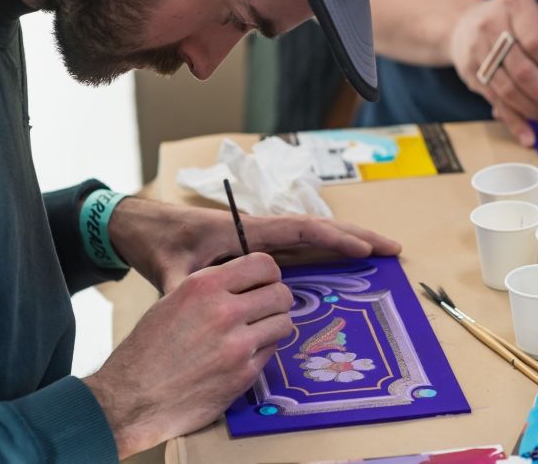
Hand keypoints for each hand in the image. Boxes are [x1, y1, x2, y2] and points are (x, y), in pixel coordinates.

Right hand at [84, 253, 292, 457]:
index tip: (264, 283)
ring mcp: (237, 345)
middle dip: (277, 300)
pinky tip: (243, 354)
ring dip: (274, 325)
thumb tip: (249, 281)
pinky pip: (271, 351)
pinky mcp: (244, 374)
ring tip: (257, 331)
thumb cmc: (148, 349)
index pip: (264, 264)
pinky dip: (263, 350)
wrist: (131, 399)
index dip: (269, 274)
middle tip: (265, 309)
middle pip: (281, 293)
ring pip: (284, 322)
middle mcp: (224, 311)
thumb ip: (214, 287)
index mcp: (205, 285)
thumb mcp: (175, 300)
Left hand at [108, 199, 401, 292]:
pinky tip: (346, 258)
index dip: (335, 239)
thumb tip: (195, 309)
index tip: (364, 250)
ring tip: (383, 250)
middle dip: (358, 236)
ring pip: (316, 236)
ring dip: (349, 240)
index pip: (302, 230)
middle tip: (394, 248)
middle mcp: (262, 230)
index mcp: (247, 229)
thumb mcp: (170, 271)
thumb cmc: (160, 243)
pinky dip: (329, 248)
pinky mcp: (259, 247)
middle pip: (321, 228)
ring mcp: (263, 238)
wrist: (144, 228)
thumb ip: (185, 290)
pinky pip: (303, 246)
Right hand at [449, 0, 537, 145]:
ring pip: (507, 89)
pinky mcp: (470, 71)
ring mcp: (476, 48)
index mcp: (516, 5)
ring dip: (530, 111)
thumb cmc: (515, 25)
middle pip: (521, 69)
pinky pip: (494, 101)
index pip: (536, 42)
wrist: (465, 25)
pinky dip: (513, 121)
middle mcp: (492, 23)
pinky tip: (527, 134)